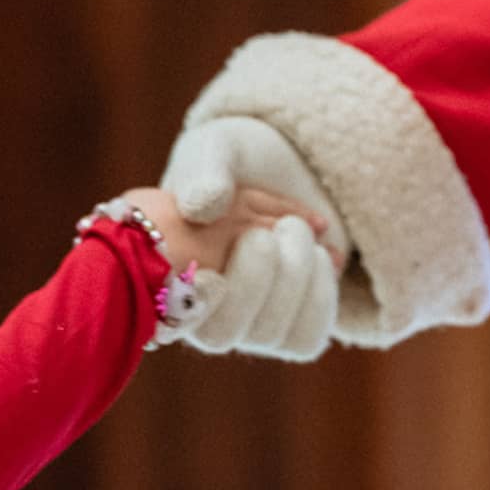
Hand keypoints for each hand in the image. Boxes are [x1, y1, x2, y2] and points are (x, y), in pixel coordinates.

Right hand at [159, 116, 349, 359]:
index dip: (195, 304)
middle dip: (252, 280)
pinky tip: (327, 254)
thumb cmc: (236, 158)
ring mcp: (246, 323)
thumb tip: (203, 209)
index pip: (172, 313)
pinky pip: (304, 336)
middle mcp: (201, 311)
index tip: (211, 276)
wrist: (288, 159)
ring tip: (297, 230)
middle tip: (263, 236)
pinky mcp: (291, 326)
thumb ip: (204, 175)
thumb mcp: (213, 153)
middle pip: (222, 333)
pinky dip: (319, 294)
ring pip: (265, 334)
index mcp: (162, 271)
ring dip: (289, 280)